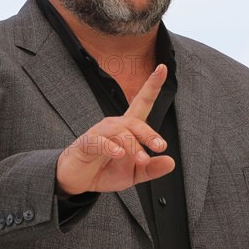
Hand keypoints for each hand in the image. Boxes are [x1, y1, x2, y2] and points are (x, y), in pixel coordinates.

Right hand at [55, 64, 174, 195]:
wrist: (77, 181)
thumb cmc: (105, 169)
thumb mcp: (134, 173)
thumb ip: (152, 168)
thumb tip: (171, 162)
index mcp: (128, 129)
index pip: (142, 102)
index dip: (152, 85)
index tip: (163, 68)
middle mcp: (114, 125)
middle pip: (134, 121)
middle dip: (148, 133)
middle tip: (160, 146)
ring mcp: (99, 132)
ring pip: (120, 131)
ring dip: (133, 144)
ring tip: (142, 159)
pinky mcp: (86, 143)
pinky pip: (99, 141)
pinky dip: (110, 147)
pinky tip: (119, 154)